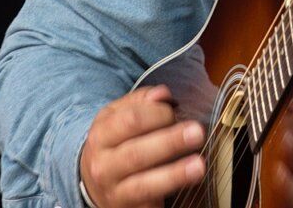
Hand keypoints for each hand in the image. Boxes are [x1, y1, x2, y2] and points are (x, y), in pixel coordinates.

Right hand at [80, 85, 204, 207]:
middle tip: (197, 132)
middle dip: (169, 142)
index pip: (129, 122)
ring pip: (143, 185)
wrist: (94, 181)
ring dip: (174, 174)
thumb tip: (162, 95)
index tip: (174, 112)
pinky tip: (187, 185)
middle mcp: (103, 165)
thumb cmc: (114, 142)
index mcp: (101, 135)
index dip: (156, 114)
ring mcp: (115, 191)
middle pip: (136, 153)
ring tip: (198, 165)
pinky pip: (149, 203)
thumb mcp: (117, 116)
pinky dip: (168, 194)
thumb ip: (140, 101)